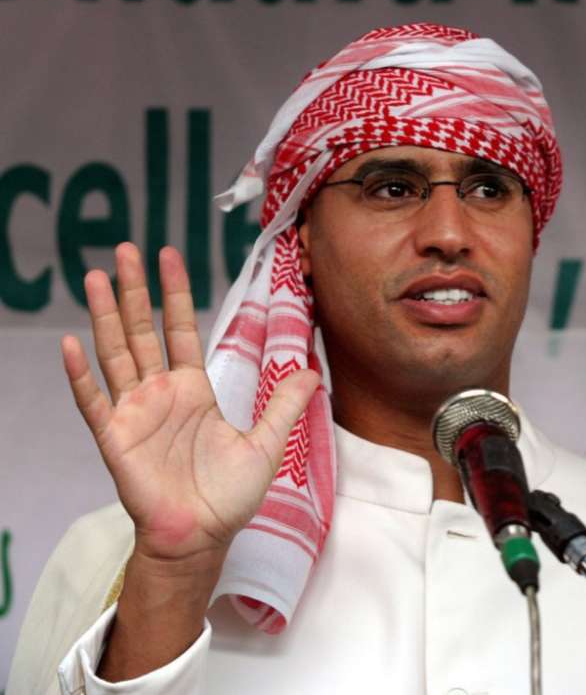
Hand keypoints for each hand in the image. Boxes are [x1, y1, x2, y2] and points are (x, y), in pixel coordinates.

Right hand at [62, 243, 318, 568]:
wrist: (202, 537)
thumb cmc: (229, 496)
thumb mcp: (266, 443)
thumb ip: (284, 405)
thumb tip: (312, 370)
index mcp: (193, 390)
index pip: (181, 328)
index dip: (175, 292)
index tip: (169, 256)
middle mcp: (160, 393)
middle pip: (142, 330)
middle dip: (133, 290)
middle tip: (124, 249)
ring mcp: (134, 413)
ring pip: (116, 353)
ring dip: (104, 316)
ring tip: (95, 276)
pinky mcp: (115, 438)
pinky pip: (93, 402)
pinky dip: (81, 375)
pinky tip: (71, 344)